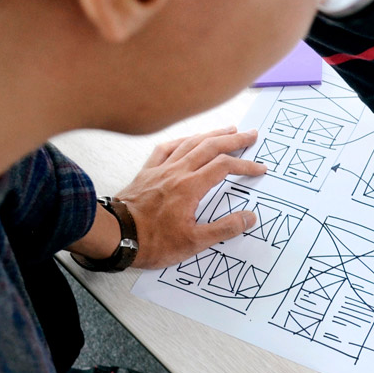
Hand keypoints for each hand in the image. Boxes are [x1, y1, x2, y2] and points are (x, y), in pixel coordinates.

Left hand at [115, 126, 266, 268]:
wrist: (114, 235)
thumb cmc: (151, 241)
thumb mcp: (193, 242)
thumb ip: (224, 228)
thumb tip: (248, 218)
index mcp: (190, 187)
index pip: (224, 167)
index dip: (245, 165)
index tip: (258, 169)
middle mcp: (177, 172)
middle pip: (210, 147)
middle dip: (234, 139)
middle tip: (250, 135)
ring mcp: (161, 170)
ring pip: (190, 143)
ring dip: (211, 134)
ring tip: (227, 129)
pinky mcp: (147, 172)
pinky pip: (166, 148)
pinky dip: (181, 140)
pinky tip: (188, 139)